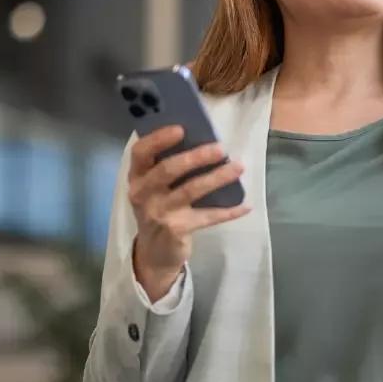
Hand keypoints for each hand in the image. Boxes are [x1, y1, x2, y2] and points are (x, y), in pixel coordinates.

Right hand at [128, 126, 250, 300]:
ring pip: (190, 190)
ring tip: (238, 167)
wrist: (154, 253)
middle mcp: (143, 194)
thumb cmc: (158, 208)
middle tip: (221, 148)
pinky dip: (228, 211)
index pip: (141, 152)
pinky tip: (245, 205)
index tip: (181, 128)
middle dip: (196, 157)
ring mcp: (158, 213)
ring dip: (217, 177)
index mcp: (137, 176)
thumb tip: (203, 140)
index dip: (158, 139)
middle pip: (168, 170)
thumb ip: (167, 166)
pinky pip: (206, 217)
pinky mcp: (175, 230)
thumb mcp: (154, 188)